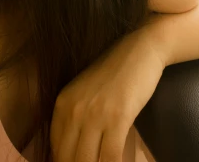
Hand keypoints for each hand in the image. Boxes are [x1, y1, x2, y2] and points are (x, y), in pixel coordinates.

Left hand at [50, 24, 167, 161]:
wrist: (142, 48)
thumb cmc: (117, 72)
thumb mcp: (86, 92)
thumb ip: (75, 117)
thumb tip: (72, 151)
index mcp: (62, 105)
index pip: (56, 150)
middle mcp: (73, 110)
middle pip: (69, 159)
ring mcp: (95, 114)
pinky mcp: (118, 117)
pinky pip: (111, 156)